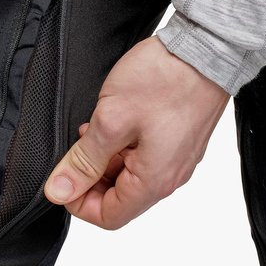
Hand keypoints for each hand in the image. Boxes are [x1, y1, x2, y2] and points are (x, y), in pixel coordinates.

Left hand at [42, 35, 230, 228]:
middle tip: (78, 145)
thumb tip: (59, 191)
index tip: (64, 177)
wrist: (205, 47)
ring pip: (132, 176)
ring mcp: (178, 158)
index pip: (109, 217)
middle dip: (92, 177)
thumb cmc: (164, 79)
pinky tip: (115, 120)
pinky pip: (146, 157)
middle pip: (121, 198)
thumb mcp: (111, 120)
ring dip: (107, 158)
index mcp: (154, 181)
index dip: (79, 202)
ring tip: (95, 126)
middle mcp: (170, 176)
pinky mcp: (180, 140)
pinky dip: (124, 145)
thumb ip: (84, 160)